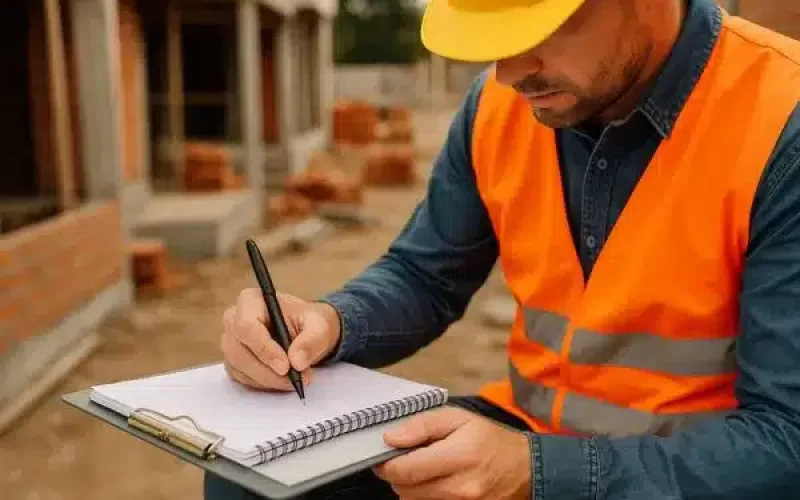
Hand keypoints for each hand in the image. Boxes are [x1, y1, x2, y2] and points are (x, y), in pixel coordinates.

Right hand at [221, 288, 341, 390]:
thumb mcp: (320, 326)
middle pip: (238, 351)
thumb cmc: (309, 322)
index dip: (264, 349)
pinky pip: (242, 378)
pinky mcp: (234, 361)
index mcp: (251, 300)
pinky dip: (264, 384)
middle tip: (296, 379)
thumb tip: (297, 361)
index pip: (247, 326)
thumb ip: (312, 340)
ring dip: (268, 380)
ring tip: (296, 380)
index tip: (286, 366)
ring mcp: (231, 342)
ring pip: (239, 368)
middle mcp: (234, 319)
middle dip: (268, 371)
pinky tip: (283, 381)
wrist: (308, 332)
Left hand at [373, 407, 531, 499]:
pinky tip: (434, 483)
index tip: (385, 457)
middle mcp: (460, 488)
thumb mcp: (458, 418)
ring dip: (411, 487)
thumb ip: (422, 426)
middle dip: (398, 475)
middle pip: (405, 490)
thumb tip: (390, 438)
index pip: (406, 470)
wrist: (524, 468)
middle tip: (405, 460)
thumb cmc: (488, 438)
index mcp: (458, 457)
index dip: (387, 464)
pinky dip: (425, 496)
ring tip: (423, 471)